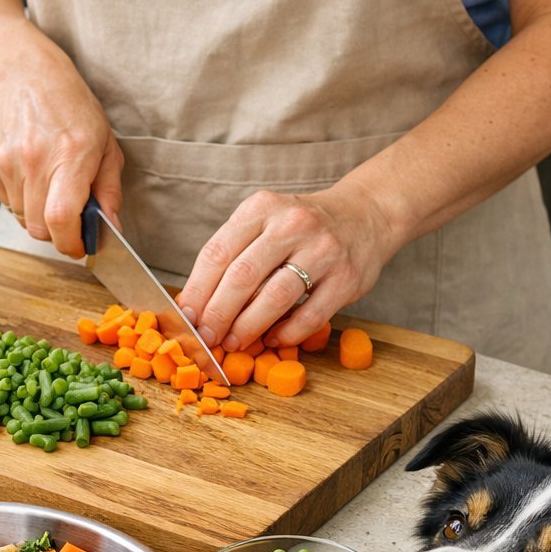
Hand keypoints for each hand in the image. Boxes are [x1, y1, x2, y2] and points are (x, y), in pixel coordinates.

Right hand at [0, 43, 123, 256]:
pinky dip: (21, 200)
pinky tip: (32, 175)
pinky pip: (6, 202)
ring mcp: (7, 163)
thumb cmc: (70, 108)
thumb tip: (111, 227)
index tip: (79, 246)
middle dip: (57, 234)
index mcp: (70, 155)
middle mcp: (35, 160)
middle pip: (39, 228)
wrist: (25, 77)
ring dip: (39, 215)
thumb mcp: (106, 145)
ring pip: (22, 219)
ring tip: (50, 185)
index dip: (71, 243)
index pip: (62, 219)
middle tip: (70, 220)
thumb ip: (109, 191)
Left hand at [177, 185, 399, 350]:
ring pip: (275, 296)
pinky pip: (311, 314)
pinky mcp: (347, 278)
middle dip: (218, 313)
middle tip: (206, 337)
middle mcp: (292, 224)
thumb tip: (195, 305)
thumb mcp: (264, 223)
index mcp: (262, 208)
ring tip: (233, 342)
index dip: (197, 290)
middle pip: (243, 276)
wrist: (365, 216)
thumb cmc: (301, 228)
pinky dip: (288, 332)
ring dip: (248, 326)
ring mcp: (323, 251)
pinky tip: (273, 339)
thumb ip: (233, 255)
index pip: (218, 252)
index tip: (185, 317)